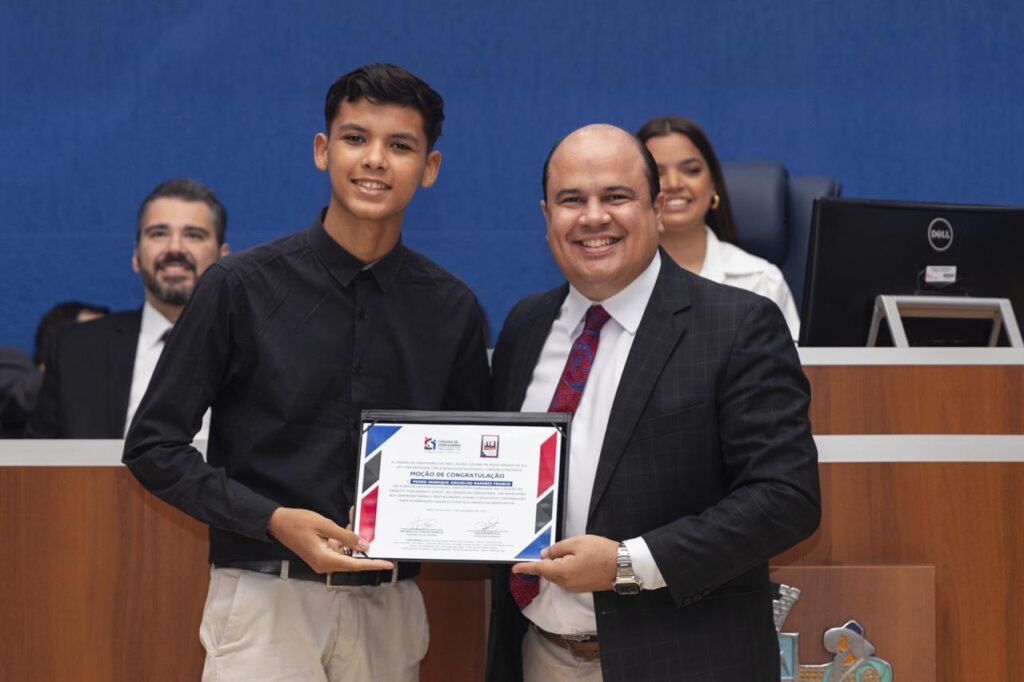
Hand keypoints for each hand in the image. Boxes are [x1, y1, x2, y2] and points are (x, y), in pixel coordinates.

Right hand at [267, 507, 393, 572]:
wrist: (277, 523)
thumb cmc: (298, 522)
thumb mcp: (325, 525)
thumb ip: (345, 536)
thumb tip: (364, 546)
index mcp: (325, 560)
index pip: (355, 565)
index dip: (373, 564)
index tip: (389, 564)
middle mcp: (324, 564)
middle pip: (352, 561)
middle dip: (366, 551)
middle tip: (383, 543)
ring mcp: (322, 560)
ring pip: (346, 554)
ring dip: (354, 541)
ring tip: (359, 523)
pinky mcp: (320, 554)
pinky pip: (338, 549)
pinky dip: (345, 539)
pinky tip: (349, 525)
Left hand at [511, 535, 617, 592]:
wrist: (623, 566)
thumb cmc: (600, 551)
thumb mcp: (576, 543)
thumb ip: (557, 549)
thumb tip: (545, 555)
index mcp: (562, 572)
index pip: (539, 569)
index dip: (526, 567)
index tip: (515, 568)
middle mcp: (566, 583)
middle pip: (549, 572)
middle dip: (546, 562)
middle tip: (553, 549)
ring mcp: (574, 587)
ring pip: (558, 575)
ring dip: (557, 565)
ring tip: (570, 551)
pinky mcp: (582, 587)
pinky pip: (567, 578)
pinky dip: (565, 569)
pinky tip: (575, 559)